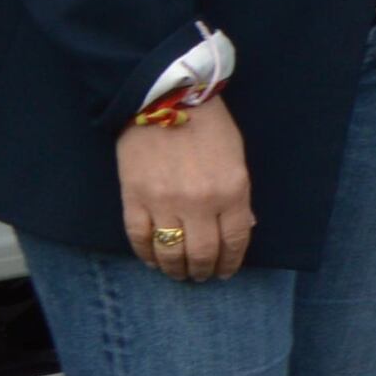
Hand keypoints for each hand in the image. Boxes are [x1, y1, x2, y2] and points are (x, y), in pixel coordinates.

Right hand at [115, 105, 254, 283]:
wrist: (166, 99)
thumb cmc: (209, 126)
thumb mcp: (237, 159)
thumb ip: (238, 196)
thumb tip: (240, 228)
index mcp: (232, 191)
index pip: (234, 240)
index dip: (230, 261)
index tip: (225, 272)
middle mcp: (199, 202)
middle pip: (202, 253)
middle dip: (202, 270)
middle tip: (201, 276)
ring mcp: (164, 202)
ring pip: (170, 252)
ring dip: (175, 269)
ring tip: (178, 273)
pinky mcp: (135, 198)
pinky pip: (140, 238)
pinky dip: (147, 255)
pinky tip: (153, 261)